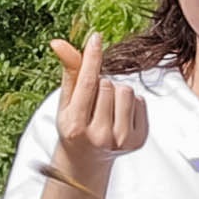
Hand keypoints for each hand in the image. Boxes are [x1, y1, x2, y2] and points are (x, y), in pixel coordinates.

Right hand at [43, 33, 149, 176]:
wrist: (87, 160)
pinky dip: (130, 103)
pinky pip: (140, 102)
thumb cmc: (74, 126)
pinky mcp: (138, 140)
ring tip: (107, 107)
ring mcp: (121, 140)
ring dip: (117, 92)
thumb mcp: (65, 102)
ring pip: (127, 91)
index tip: (96, 38)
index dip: (92, 58)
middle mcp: (99, 136)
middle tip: (94, 101)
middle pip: (108, 84)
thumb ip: (68, 72)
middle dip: (101, 83)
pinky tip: (119, 116)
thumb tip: (58, 42)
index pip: (87, 84)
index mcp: (76, 126)